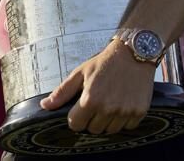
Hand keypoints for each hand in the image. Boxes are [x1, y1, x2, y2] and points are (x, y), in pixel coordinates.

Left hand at [40, 39, 155, 134]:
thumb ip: (62, 92)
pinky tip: (122, 104)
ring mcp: (125, 111)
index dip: (76, 117)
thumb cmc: (105, 62)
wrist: (134, 52)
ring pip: (109, 131)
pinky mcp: (139, 112)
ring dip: (107, 121)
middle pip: (93, 129)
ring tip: (110, 103)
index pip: (75, 125)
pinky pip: (127, 127)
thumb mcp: (80, 72)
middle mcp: (108, 108)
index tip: (81, 108)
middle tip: (97, 103)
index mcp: (90, 99)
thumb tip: (45, 105)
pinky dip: (123, 120)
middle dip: (91, 119)